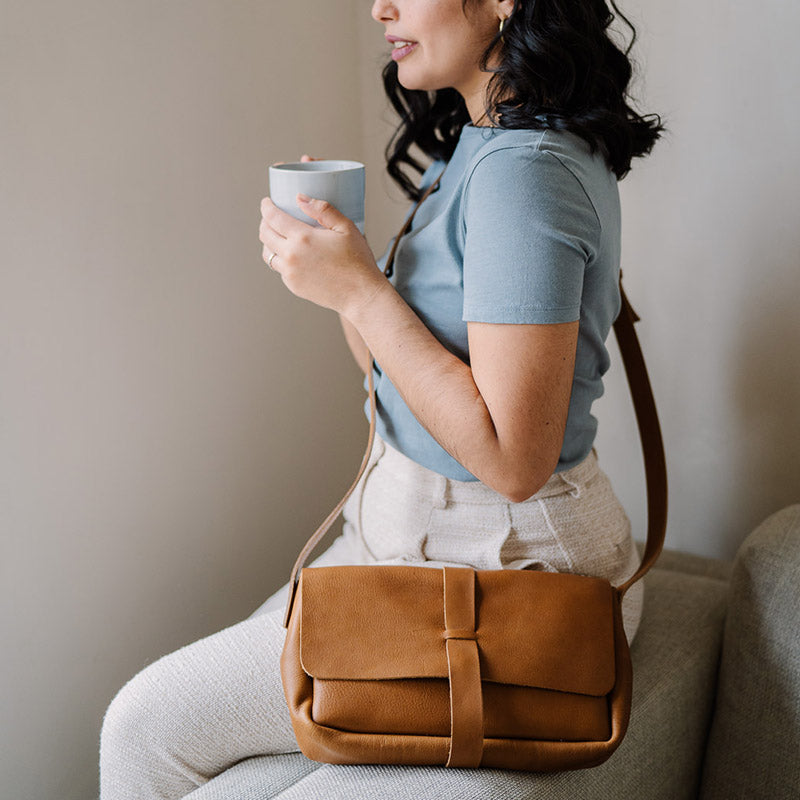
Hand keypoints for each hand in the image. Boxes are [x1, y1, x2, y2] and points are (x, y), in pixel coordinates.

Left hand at [259, 192, 386, 319]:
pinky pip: (279, 269)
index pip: (273, 217)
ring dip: (268, 242)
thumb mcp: (346, 228)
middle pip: (265, 234)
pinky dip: (281, 259)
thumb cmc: (357, 263)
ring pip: (267, 254)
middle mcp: (292, 256)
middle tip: (271, 217)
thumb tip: (301, 199)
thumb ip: (323, 210)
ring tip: (278, 236)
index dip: (266, 207)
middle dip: (265, 222)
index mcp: (303, 238)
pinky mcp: (293, 286)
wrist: (360, 294)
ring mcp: (290, 273)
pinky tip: (292, 255)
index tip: (267, 203)